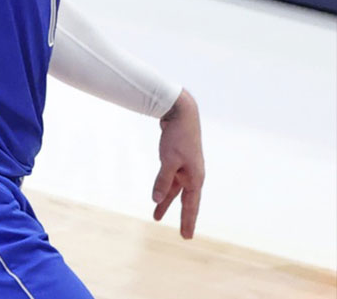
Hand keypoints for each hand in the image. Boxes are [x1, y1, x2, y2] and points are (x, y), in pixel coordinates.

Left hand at [152, 89, 203, 237]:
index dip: (188, 221)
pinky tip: (158, 195)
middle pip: (185, 201)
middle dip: (182, 217)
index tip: (186, 236)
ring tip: (155, 217)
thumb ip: (163, 181)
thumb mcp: (168, 160)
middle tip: (183, 235)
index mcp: (195, 178)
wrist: (181, 113)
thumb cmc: (177, 137)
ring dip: (166, 203)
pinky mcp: (177, 161)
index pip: (191, 205)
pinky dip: (164, 188)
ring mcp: (185, 168)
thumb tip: (157, 200)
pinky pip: (170, 180)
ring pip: (174, 190)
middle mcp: (192, 175)